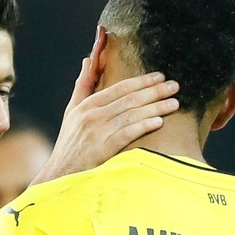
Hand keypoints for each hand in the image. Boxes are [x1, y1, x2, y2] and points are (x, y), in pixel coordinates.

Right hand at [32, 27, 179, 183]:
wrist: (59, 173)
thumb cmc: (69, 143)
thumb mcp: (72, 111)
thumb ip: (82, 86)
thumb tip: (87, 60)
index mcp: (87, 104)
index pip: (120, 88)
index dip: (142, 81)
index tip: (160, 77)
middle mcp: (92, 115)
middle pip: (129, 99)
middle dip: (155, 91)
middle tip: (175, 86)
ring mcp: (97, 131)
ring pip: (131, 114)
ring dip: (155, 107)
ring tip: (174, 103)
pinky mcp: (101, 149)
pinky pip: (127, 134)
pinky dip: (143, 126)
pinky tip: (158, 122)